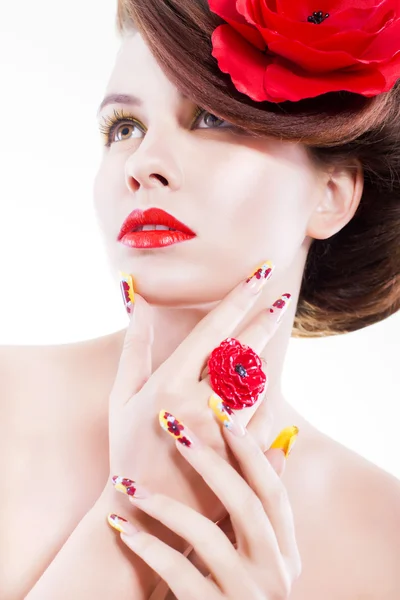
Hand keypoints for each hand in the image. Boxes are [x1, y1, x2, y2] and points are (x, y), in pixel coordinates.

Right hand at [106, 262, 291, 533]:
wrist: (145, 513)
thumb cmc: (126, 449)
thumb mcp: (121, 397)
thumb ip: (134, 347)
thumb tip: (139, 299)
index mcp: (169, 384)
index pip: (213, 330)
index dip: (238, 299)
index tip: (258, 275)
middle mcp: (199, 405)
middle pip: (243, 352)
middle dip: (265, 322)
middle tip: (282, 299)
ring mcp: (224, 433)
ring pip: (257, 384)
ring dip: (263, 361)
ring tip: (267, 342)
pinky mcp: (240, 458)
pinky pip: (262, 420)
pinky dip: (263, 403)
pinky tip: (261, 393)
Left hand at [107, 409, 301, 599]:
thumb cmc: (233, 589)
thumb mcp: (258, 554)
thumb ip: (262, 509)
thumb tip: (278, 445)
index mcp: (286, 552)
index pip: (273, 490)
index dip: (248, 449)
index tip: (220, 409)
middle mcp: (276, 574)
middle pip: (246, 504)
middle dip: (208, 459)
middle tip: (172, 425)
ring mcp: (247, 597)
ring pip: (207, 537)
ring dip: (164, 504)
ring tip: (127, 483)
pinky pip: (179, 573)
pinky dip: (149, 546)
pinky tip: (122, 526)